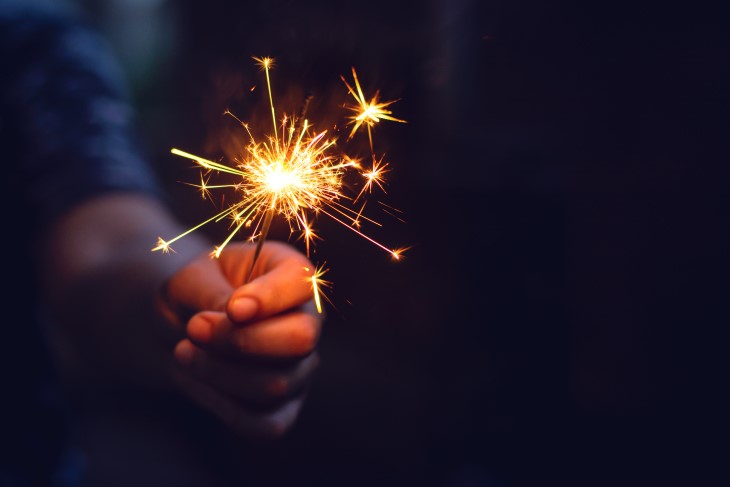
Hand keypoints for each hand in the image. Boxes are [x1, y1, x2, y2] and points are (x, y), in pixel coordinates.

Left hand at [157, 241, 321, 439]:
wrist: (180, 324)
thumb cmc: (194, 290)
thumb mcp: (192, 277)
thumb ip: (212, 292)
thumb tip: (236, 317)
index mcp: (292, 275)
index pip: (302, 282)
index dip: (270, 298)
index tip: (232, 308)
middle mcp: (308, 321)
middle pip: (301, 340)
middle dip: (243, 341)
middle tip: (195, 328)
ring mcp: (301, 368)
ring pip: (276, 385)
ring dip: (218, 372)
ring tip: (182, 350)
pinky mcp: (283, 408)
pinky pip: (263, 424)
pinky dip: (221, 405)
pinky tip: (196, 380)